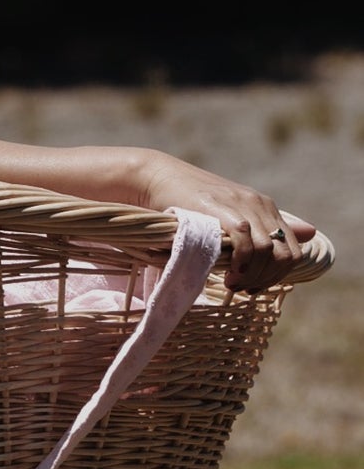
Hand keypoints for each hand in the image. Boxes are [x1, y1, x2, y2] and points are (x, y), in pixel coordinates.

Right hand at [135, 152, 315, 292]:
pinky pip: (246, 241)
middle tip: (242, 288)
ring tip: (232, 283)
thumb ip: (264, 227)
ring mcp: (243, 206)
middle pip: (284, 255)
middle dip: (266, 279)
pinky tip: (228, 273)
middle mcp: (259, 205)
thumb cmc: (190, 202)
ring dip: (253, 275)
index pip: (293, 251)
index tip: (254, 287)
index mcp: (266, 207)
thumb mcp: (231, 214)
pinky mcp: (224, 210)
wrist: (159, 180)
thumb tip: (310, 232)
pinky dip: (241, 263)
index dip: (278, 276)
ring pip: (268, 251)